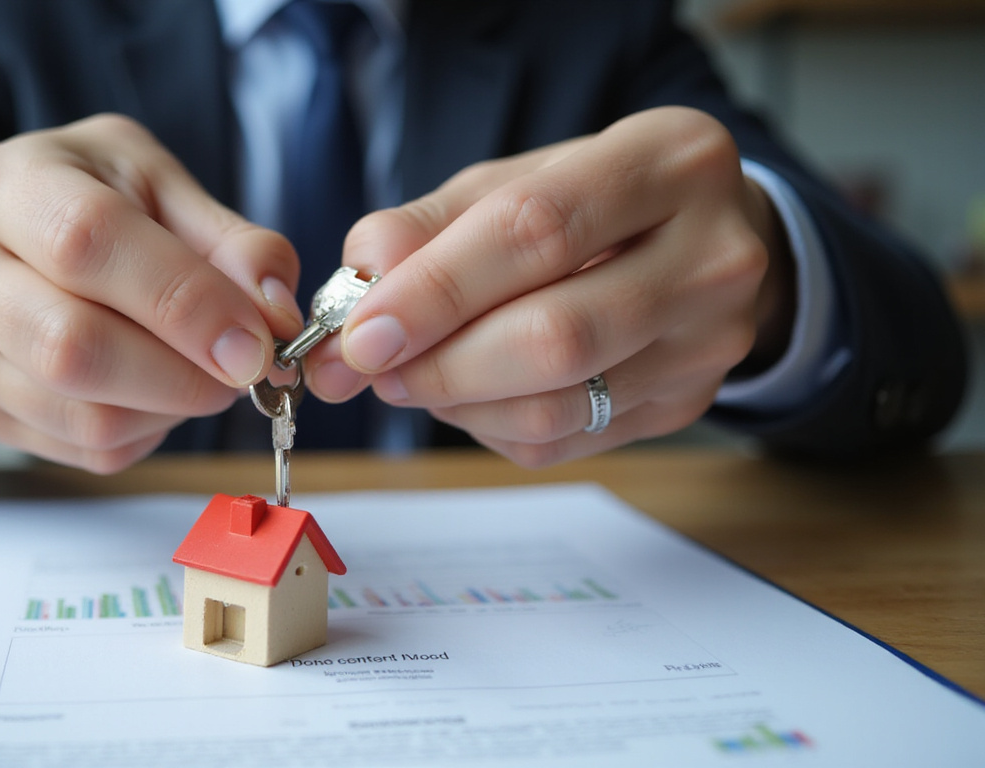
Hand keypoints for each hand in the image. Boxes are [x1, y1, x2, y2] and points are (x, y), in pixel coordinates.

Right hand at [0, 115, 302, 471]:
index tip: (256, 341)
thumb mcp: (160, 184)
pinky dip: (144, 431)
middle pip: (73, 347)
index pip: (88, 244)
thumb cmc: (88, 199)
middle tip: (244, 368)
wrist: (0, 237)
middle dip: (185, 373)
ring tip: (201, 372)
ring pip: (82, 415)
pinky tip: (155, 390)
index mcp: (2, 185)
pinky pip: (81, 448)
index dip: (183, 303)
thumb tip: (276, 316)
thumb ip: (228, 241)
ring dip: (172, 409)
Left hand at [305, 107, 794, 466]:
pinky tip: (471, 393)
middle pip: (554, 335)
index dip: (435, 290)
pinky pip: (564, 440)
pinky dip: (491, 426)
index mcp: (668, 160)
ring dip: (457, 403)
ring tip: (412, 376)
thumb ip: (426, 228)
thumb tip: (359, 285)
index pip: (537, 231)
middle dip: (439, 362)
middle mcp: (713, 254)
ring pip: (559, 405)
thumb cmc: (591, 205)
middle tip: (369, 367)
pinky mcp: (689, 404)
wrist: (701, 245)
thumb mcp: (512, 182)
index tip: (360, 331)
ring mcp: (710, 341)